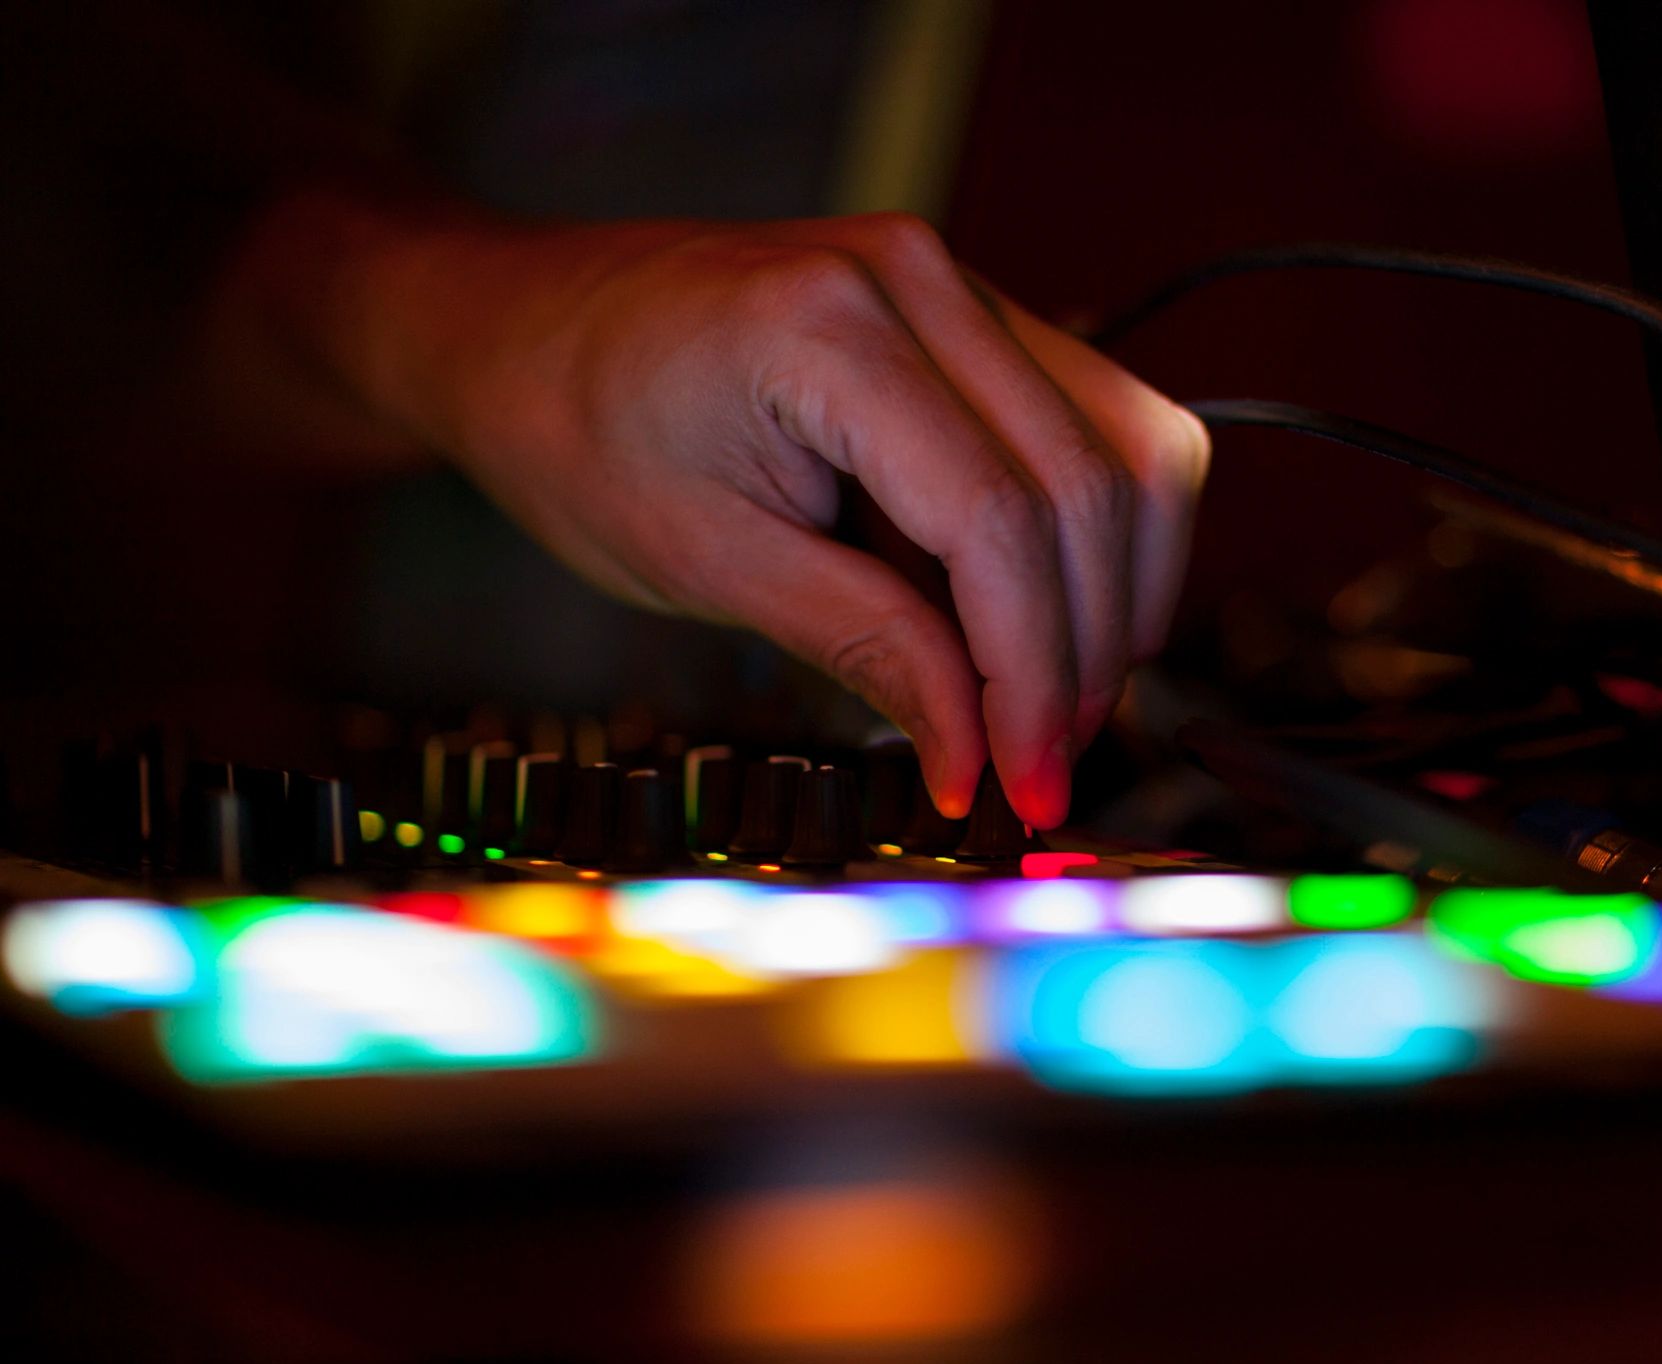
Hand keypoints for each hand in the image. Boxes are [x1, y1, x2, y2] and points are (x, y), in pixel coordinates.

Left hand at [336, 209, 1208, 825]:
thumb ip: (867, 646)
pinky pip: (1098, 424)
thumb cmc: (581, 436)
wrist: (526, 329)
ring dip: (1117, 594)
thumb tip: (981, 758)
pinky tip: (1042, 620)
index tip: (1025, 787)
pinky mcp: (976, 315)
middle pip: (1092, 482)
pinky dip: (1096, 539)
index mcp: (827, 328)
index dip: (1031, 673)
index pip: (999, 518)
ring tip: (1050, 705)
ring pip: (1133, 447)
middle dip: (1088, 652)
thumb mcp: (708, 565)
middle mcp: (919, 277)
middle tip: (1044, 769)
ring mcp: (959, 283)